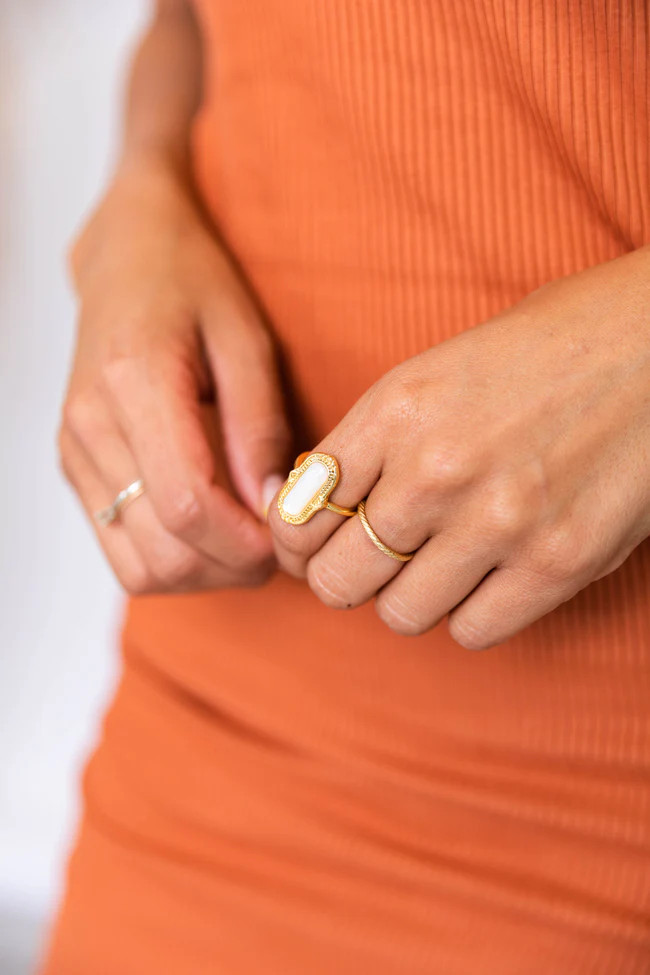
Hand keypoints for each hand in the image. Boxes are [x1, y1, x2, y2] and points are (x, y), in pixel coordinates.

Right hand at [59, 158, 290, 593]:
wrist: (126, 259)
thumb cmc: (192, 283)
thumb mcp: (247, 339)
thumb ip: (258, 426)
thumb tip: (272, 508)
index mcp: (134, 382)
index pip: (186, 506)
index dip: (246, 542)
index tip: (289, 536)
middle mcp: (90, 427)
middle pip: (162, 553)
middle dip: (233, 565)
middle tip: (280, 540)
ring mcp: (76, 454)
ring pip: (139, 569)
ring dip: (204, 572)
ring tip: (247, 536)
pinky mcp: (76, 469)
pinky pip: (122, 553)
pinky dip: (174, 560)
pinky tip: (212, 527)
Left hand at [269, 248, 649, 647]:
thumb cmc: (546, 348)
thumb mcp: (436, 372)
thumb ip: (372, 442)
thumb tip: (312, 503)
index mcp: (395, 409)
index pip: (297, 514)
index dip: (299, 541)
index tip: (318, 543)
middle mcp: (435, 469)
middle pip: (336, 580)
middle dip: (347, 577)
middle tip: (373, 563)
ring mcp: (497, 521)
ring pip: (401, 615)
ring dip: (413, 597)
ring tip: (443, 564)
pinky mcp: (558, 563)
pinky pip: (472, 632)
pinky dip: (472, 613)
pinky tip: (491, 576)